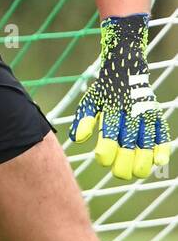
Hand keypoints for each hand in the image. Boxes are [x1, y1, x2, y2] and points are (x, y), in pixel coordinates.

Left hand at [69, 13, 169, 179]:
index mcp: (112, 109)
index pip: (110, 133)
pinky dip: (162, 147)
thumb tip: (78, 139)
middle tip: (118, 173)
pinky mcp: (156, 115)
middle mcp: (131, 112)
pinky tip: (159, 162)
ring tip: (137, 173)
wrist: (126, 68)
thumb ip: (84, 119)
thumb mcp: (91, 101)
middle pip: (129, 142)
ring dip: (143, 159)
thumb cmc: (104, 91)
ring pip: (147, 141)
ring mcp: (146, 114)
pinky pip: (162, 133)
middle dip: (125, 161)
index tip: (101, 159)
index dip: (107, 149)